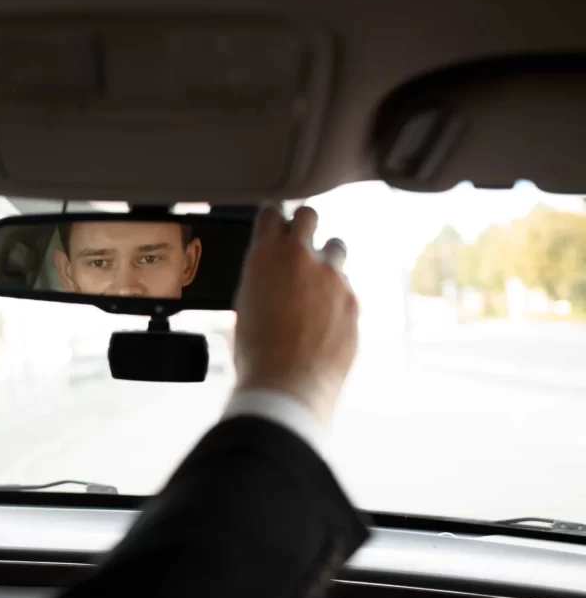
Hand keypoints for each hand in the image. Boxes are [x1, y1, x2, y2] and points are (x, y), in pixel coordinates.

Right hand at [233, 205, 357, 424]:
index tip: (273, 226)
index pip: (271, 213)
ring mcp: (332, 277)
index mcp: (266, 256)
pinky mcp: (353, 300)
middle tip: (297, 245)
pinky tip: (322, 320)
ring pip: (335, 247)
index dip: (272, 218)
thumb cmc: (257, 352)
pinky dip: (335, 295)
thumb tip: (272, 275)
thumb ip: (262, 279)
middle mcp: (302, 258)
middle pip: (309, 215)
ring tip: (314, 285)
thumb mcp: (245, 306)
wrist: (288, 385)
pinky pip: (345, 285)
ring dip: (325, 258)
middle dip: (303, 225)